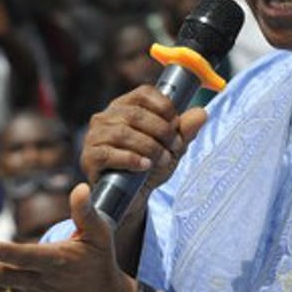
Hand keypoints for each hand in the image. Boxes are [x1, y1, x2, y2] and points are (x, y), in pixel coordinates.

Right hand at [81, 86, 207, 207]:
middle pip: (135, 114)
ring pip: (123, 133)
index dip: (164, 107)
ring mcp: (95, 136)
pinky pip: (108, 153)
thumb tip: (202, 113)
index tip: (176, 125)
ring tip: (163, 160)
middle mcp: (106, 116)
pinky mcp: (89, 157)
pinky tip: (144, 166)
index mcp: (126, 105)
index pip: (144, 93)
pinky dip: (130, 159)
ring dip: (149, 147)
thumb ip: (186, 131)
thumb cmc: (151, 165)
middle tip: (175, 147)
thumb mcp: (172, 148)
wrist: (133, 197)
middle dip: (161, 131)